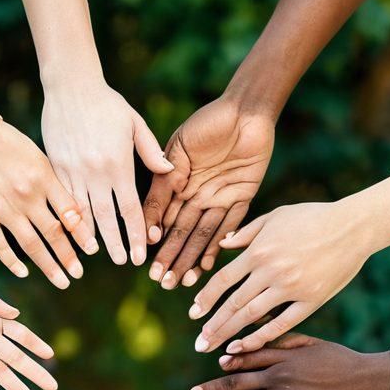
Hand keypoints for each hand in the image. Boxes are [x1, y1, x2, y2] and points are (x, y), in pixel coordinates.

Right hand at [0, 113, 93, 288]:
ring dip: (48, 266)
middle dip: (69, 257)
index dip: (83, 234)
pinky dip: (12, 261)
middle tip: (79, 274)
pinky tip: (24, 273)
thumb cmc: (10, 143)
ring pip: (31, 244)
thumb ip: (56, 185)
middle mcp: (26, 195)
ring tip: (62, 281)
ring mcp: (3, 207)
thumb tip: (76, 214)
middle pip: (53, 234)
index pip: (70, 213)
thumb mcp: (39, 157)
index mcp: (44, 178)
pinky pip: (0, 244)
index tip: (93, 250)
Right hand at [42, 78, 172, 265]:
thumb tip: (170, 172)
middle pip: (107, 217)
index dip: (137, 234)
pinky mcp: (54, 167)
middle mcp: (95, 172)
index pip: (131, 208)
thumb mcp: (134, 123)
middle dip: (115, 243)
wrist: (69, 85)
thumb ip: (151, 150)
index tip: (141, 253)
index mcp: (118, 164)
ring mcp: (72, 171)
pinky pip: (62, 200)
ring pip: (81, 212)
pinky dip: (68, 218)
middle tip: (122, 262)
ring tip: (95, 255)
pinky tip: (71, 232)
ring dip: (89, 236)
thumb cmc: (106, 103)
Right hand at [143, 96, 274, 288]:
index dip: (153, 239)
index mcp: (178, 182)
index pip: (162, 217)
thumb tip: (151, 212)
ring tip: (180, 281)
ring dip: (190, 258)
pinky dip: (219, 245)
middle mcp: (196, 194)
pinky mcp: (242, 196)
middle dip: (171, 257)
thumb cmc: (208, 121)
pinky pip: (230, 226)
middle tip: (161, 281)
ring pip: (202, 234)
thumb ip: (167, 178)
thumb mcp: (180, 148)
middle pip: (181, 232)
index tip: (144, 260)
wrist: (246, 108)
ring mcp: (218, 197)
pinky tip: (207, 265)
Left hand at [188, 199, 372, 353]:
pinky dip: (261, 337)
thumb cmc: (314, 217)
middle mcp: (271, 271)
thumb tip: (222, 244)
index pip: (223, 279)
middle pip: (233, 303)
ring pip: (252, 316)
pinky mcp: (311, 300)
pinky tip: (245, 346)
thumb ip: (247, 232)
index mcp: (259, 251)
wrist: (354, 226)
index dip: (206, 298)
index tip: (193, 314)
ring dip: (229, 334)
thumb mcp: (276, 217)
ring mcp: (291, 288)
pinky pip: (282, 324)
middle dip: (213, 325)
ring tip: (213, 348)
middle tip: (198, 343)